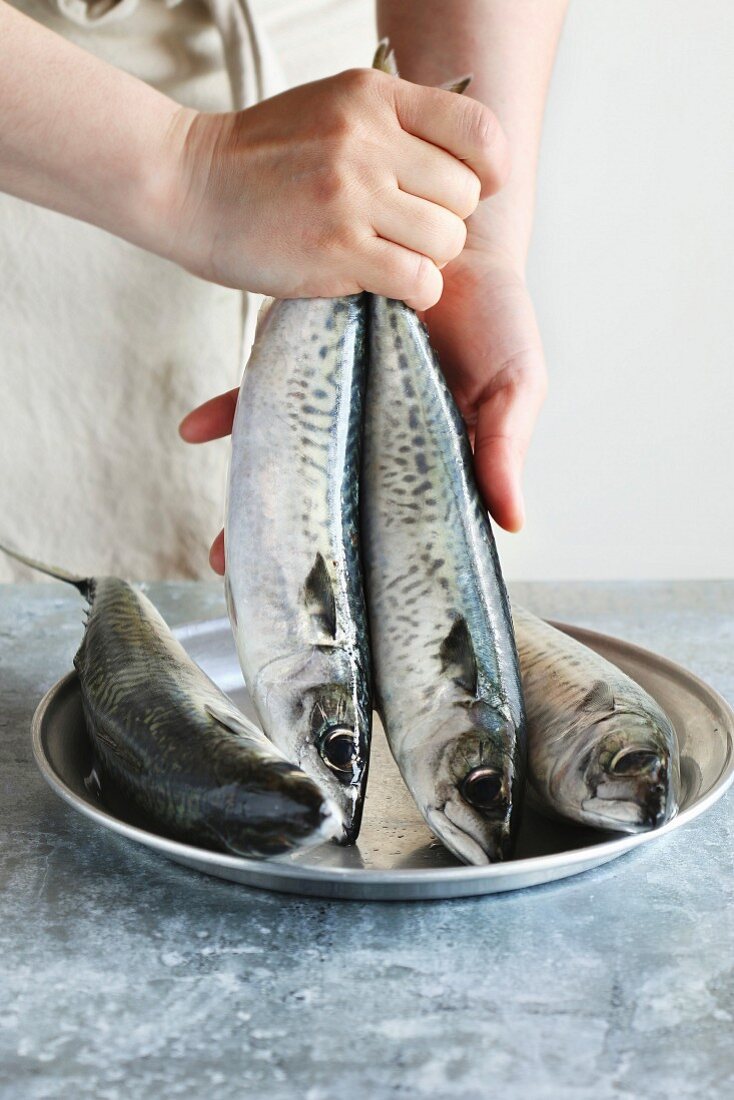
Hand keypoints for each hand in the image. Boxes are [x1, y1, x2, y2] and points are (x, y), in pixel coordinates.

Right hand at [160, 69, 508, 310]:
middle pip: (466, 198)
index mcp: (375, 96)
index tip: (465, 192)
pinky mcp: (337, 251)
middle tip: (405, 232)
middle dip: (445, 223)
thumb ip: (396, 126)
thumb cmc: (262, 158)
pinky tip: (382, 283)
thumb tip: (467, 165)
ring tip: (388, 257)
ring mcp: (353, 196)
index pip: (479, 132)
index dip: (487, 172)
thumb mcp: (333, 109)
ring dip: (426, 260)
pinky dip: (413, 292)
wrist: (187, 184)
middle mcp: (370, 140)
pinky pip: (419, 281)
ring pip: (447, 242)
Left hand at [179, 245, 545, 572]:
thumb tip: (514, 523)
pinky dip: (227, 413)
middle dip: (294, 543)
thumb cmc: (496, 315)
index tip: (332, 600)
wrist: (452, 232)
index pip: (392, 522)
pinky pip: (262, 393)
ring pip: (290, 460)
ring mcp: (334, 400)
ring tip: (218, 546)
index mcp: (422, 453)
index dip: (363, 561)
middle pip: (329, 500)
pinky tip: (197, 429)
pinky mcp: (303, 358)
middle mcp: (373, 436)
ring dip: (256, 497)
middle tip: (257, 584)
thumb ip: (506, 446)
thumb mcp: (514, 382)